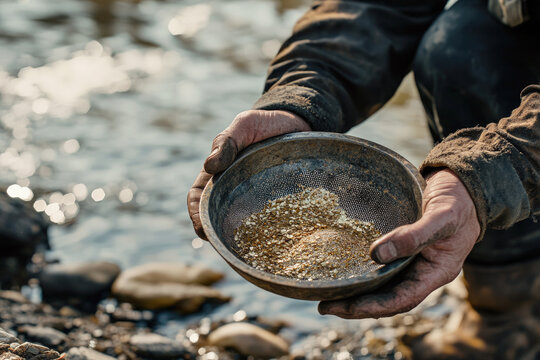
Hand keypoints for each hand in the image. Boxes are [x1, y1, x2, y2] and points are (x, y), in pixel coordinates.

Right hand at [187, 109, 310, 238]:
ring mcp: (255, 199)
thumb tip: (208, 166)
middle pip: (217, 217)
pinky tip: (276, 244)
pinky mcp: (278, 203)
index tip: (201, 229)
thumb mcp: (244, 125)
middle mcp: (233, 190)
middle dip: (217, 234)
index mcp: (217, 174)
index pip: (198, 198)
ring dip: (242, 239)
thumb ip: (227, 142)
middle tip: (224, 248)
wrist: (297, 122)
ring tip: (248, 253)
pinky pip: (270, 222)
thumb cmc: (264, 124)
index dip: (196, 215)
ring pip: (242, 225)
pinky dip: (269, 234)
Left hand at [318, 169, 480, 318]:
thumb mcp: (443, 216)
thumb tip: (377, 254)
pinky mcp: (403, 249)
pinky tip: (344, 268)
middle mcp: (423, 272)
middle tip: (326, 306)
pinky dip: (363, 271)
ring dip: (358, 291)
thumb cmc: (459, 200)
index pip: (402, 299)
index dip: (373, 306)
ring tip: (329, 294)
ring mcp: (413, 262)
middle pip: (388, 298)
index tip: (344, 306)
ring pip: (383, 284)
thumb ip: (415, 235)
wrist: (463, 186)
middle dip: (357, 305)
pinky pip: (381, 265)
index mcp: (437, 272)